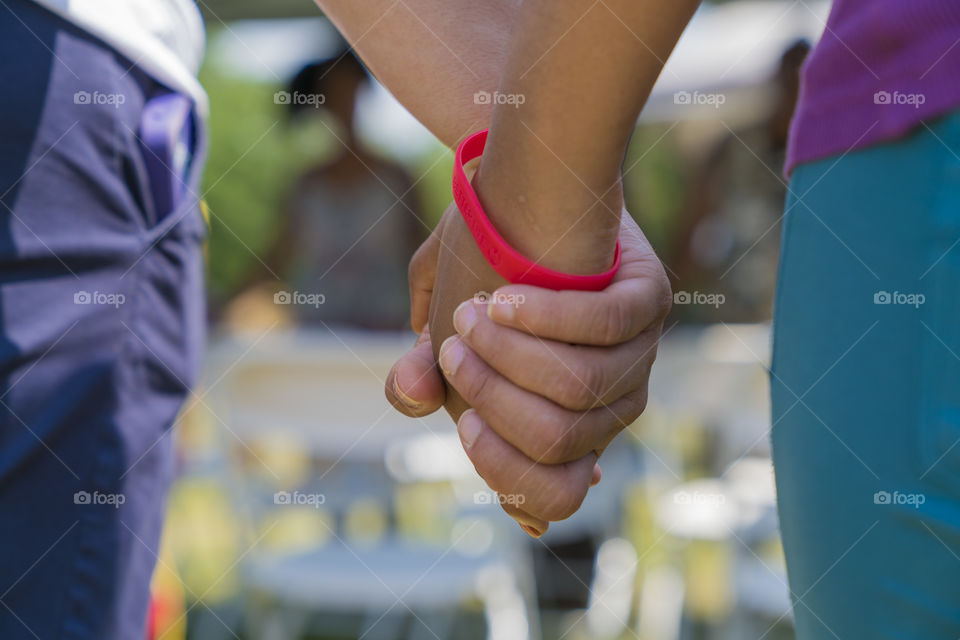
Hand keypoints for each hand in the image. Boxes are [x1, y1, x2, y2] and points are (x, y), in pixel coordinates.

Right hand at [385, 204, 670, 534]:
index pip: (557, 494)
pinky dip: (546, 316)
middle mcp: (608, 405)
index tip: (465, 425)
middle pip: (556, 440)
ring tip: (467, 316)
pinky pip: (604, 324)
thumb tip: (414, 397)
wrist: (524, 200)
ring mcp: (637, 355)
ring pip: (579, 385)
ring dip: (509, 353)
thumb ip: (421, 369)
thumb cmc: (481, 277)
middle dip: (490, 396)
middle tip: (450, 349)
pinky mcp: (650, 300)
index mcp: (566, 429)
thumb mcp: (440, 329)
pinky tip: (503, 299)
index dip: (513, 483)